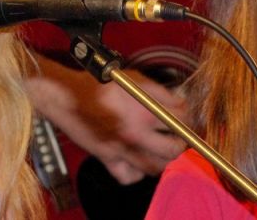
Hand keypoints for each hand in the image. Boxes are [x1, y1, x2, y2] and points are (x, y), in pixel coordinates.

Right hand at [25, 56, 186, 184]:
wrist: (67, 96)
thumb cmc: (97, 84)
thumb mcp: (133, 79)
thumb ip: (159, 91)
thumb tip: (179, 101)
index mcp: (144, 110)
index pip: (180, 119)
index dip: (188, 117)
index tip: (187, 117)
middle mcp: (135, 134)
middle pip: (173, 150)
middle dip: (181, 144)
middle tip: (179, 137)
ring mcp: (122, 150)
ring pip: (155, 167)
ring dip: (163, 160)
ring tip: (162, 149)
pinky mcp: (108, 159)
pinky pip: (129, 177)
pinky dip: (137, 173)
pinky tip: (138, 160)